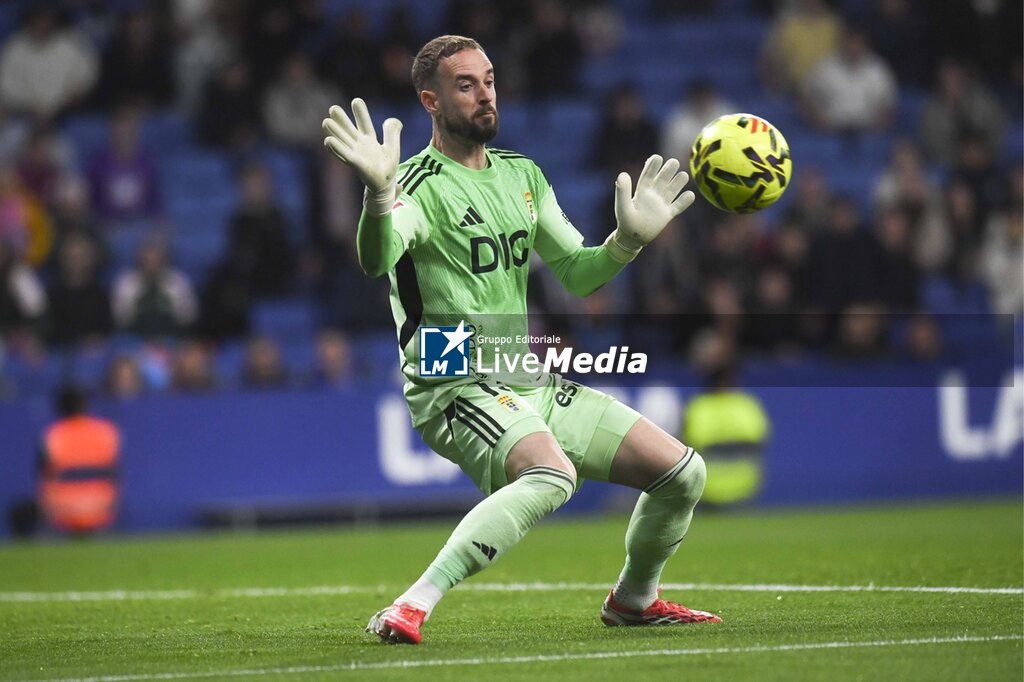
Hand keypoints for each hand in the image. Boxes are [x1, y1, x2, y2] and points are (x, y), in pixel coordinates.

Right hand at [323, 98, 402, 215]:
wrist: (385, 185)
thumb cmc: (387, 167)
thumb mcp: (393, 147)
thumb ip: (392, 133)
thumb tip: (395, 120)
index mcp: (369, 140)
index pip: (364, 124)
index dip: (361, 113)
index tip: (356, 101)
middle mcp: (360, 146)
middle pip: (349, 130)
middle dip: (342, 120)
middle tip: (333, 108)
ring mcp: (356, 154)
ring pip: (343, 141)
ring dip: (335, 132)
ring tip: (326, 122)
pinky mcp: (356, 164)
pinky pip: (345, 155)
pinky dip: (337, 148)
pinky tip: (328, 140)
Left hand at [605, 155, 694, 262]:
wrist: (632, 239)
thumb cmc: (626, 222)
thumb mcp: (622, 206)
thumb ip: (622, 191)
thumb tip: (623, 174)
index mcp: (642, 191)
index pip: (648, 175)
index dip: (653, 166)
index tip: (657, 157)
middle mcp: (653, 195)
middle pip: (663, 179)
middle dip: (668, 170)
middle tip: (674, 162)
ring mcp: (661, 204)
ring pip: (672, 190)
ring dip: (678, 183)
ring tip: (684, 175)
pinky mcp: (667, 215)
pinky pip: (678, 206)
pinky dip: (684, 201)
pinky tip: (690, 195)